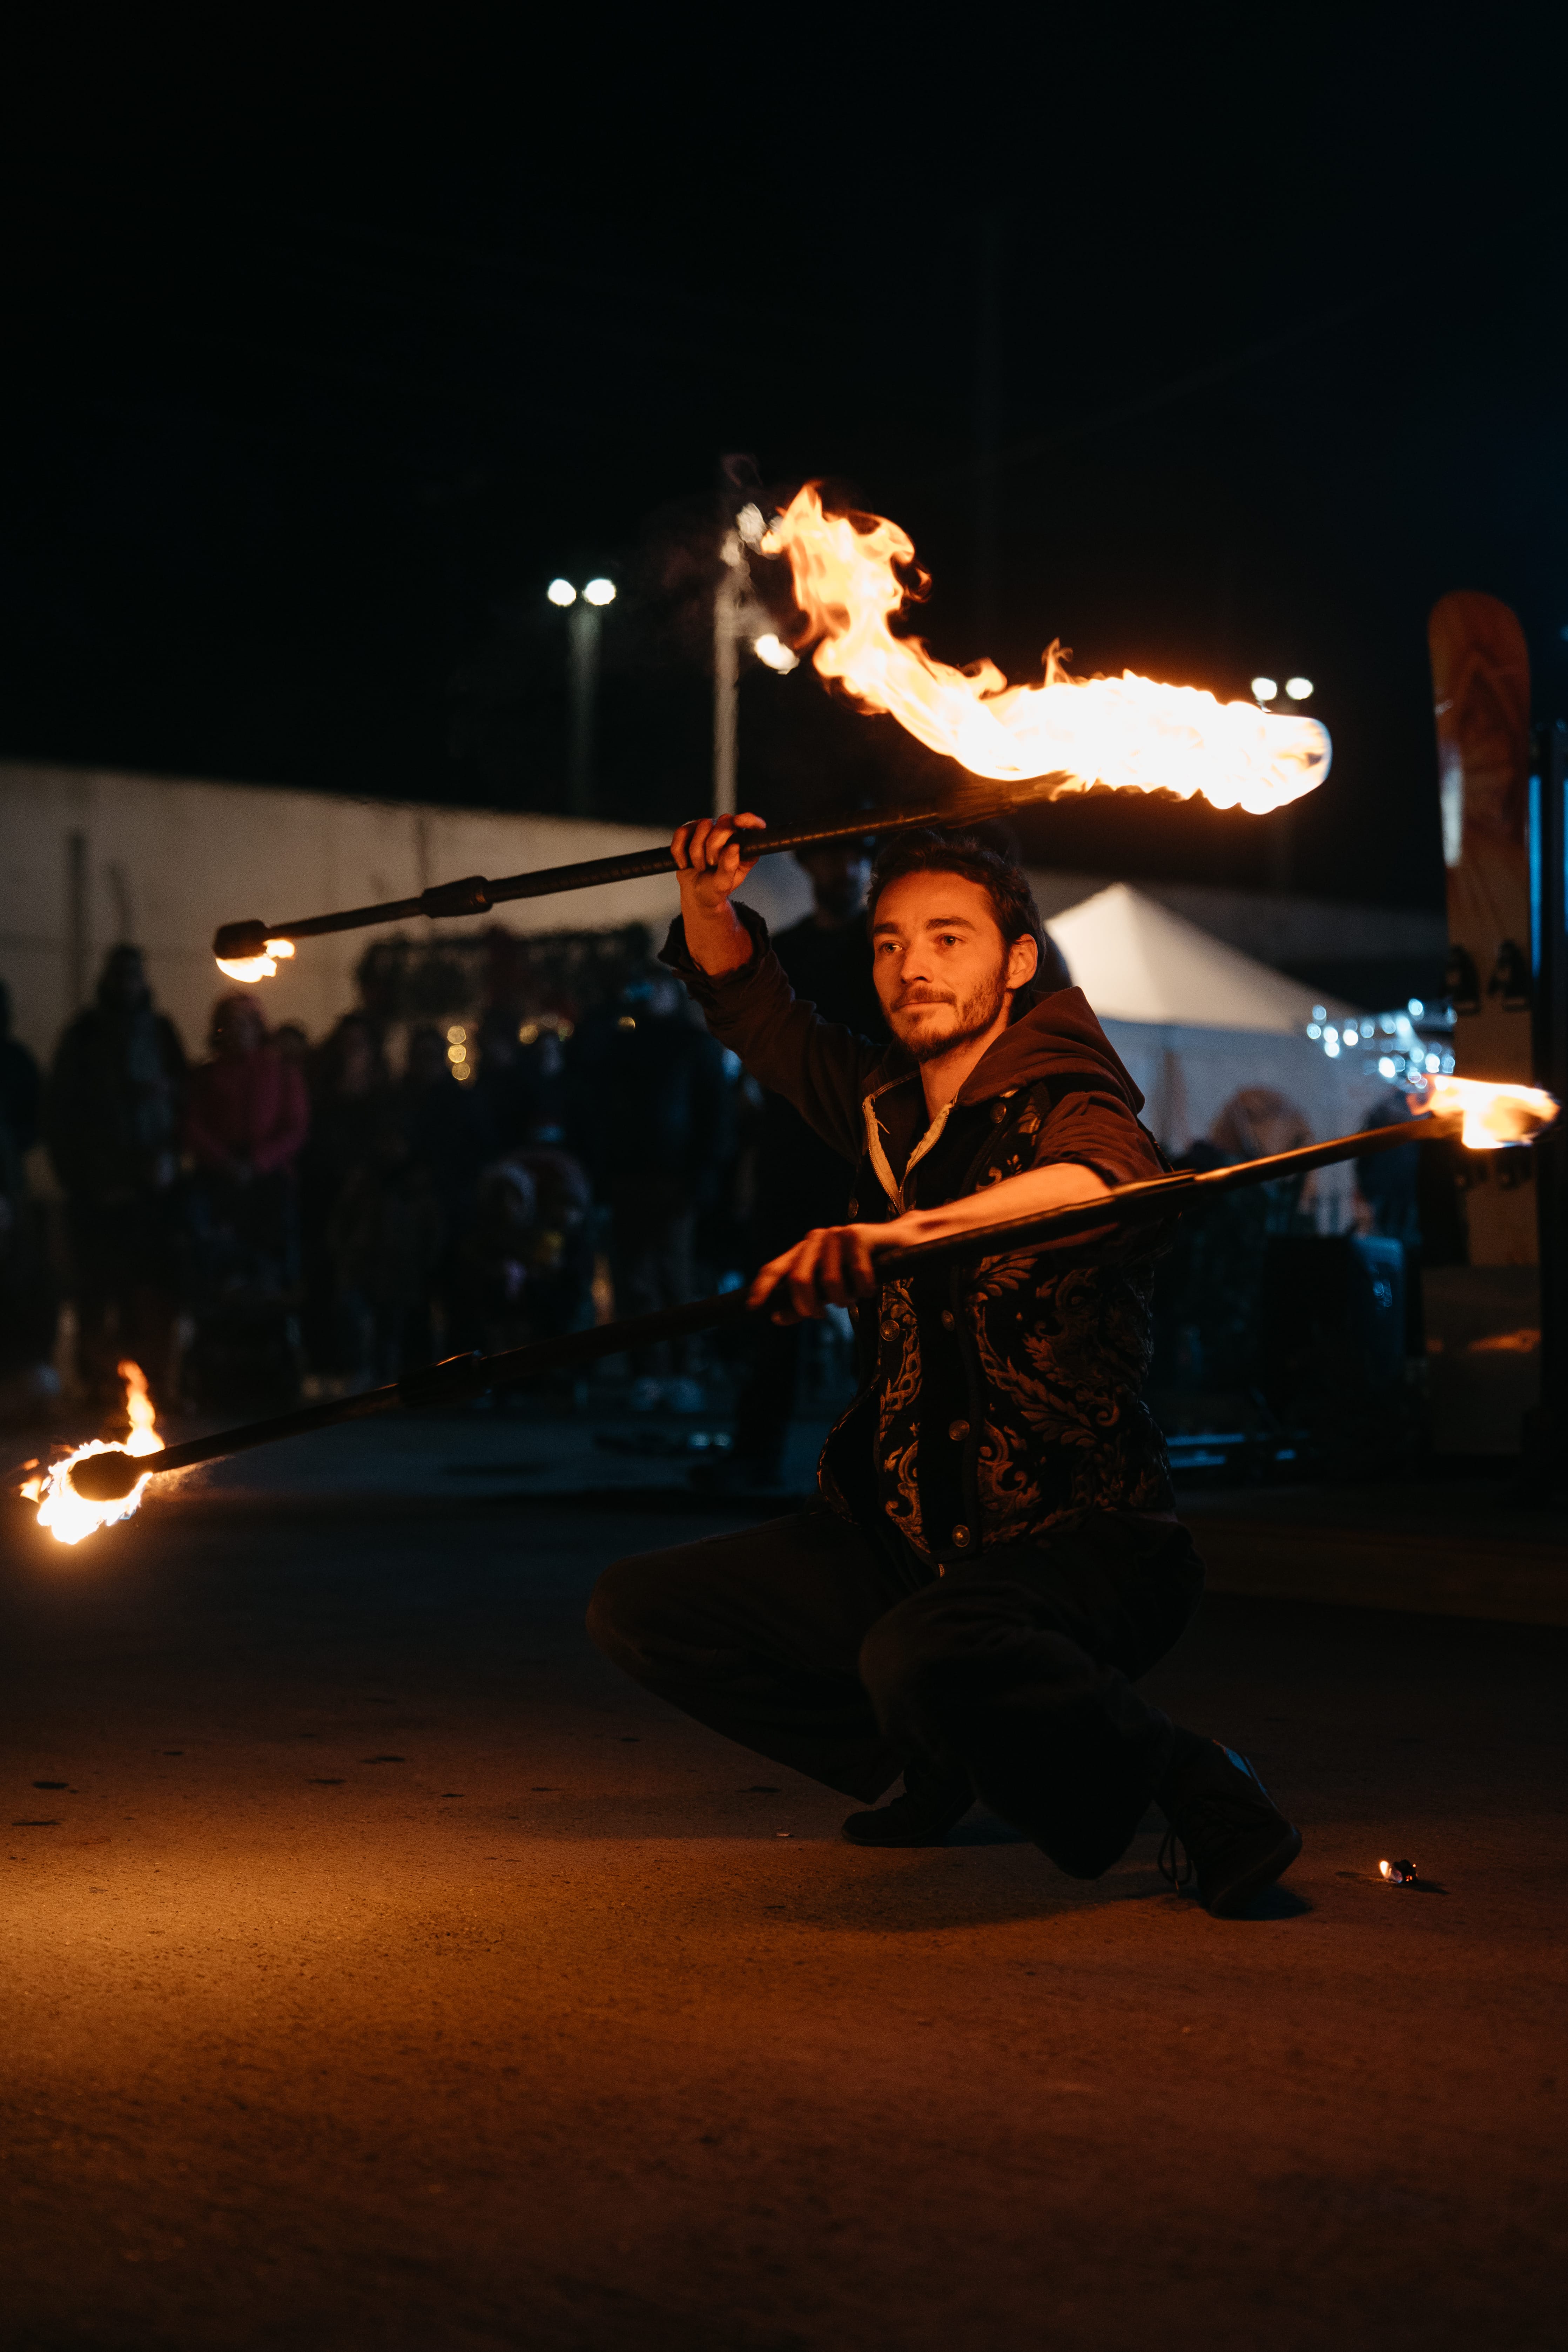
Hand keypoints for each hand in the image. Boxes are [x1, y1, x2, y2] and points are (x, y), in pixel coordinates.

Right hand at [670, 813, 766, 917]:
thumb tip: (733, 847)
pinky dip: (679, 851)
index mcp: (744, 846)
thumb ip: (729, 868)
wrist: (695, 893)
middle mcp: (729, 833)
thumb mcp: (723, 884)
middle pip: (724, 822)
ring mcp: (709, 830)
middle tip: (711, 863)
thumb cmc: (714, 889)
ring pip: (702, 825)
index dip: (749, 819)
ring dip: (697, 852)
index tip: (739, 822)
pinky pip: (682, 832)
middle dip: (714, 845)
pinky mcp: (690, 831)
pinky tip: (685, 863)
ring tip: (700, 866)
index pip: (754, 825)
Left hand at [749, 1221, 891, 1321]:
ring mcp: (836, 1235)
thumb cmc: (862, 1270)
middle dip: (808, 1306)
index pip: (774, 1267)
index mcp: (803, 1251)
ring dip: (844, 1299)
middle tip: (821, 1314)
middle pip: (798, 1280)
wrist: (901, 1244)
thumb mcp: (829, 1290)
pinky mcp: (858, 1234)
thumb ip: (803, 1303)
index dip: (762, 1287)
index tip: (754, 1308)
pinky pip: (856, 1274)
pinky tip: (870, 1285)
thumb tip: (776, 1317)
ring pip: (829, 1282)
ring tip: (854, 1295)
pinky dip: (865, 1288)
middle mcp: (816, 1239)